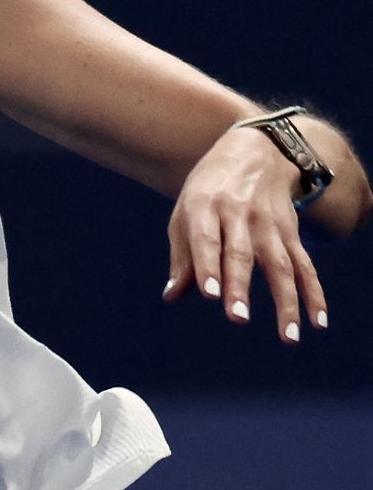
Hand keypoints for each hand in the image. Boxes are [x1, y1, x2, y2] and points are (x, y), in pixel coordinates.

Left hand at [164, 126, 325, 342]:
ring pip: (280, 265)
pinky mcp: (292, 231)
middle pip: (241, 254)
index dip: (207, 267)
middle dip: (239, 286)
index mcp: (205, 206)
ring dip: (286, 302)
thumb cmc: (209, 190)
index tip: (210, 295)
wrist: (256, 152)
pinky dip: (314, 293)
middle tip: (237, 318)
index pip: (206, 239)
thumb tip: (172, 295)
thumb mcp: (186, 212)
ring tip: (288, 337)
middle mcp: (239, 214)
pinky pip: (305, 265)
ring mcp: (269, 223)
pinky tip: (318, 321)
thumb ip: (183, 256)